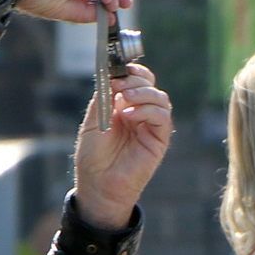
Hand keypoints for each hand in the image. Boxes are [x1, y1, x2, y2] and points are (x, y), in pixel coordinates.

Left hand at [74, 63, 171, 230]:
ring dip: (143, 93)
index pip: (136, 79)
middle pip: (149, 84)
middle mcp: (139, 112)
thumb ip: (103, 97)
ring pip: (159, 98)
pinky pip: (162, 116)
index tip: (117, 69)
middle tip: (119, 86)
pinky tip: (130, 115)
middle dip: (135, 80)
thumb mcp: (92, 120)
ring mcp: (150, 125)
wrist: (98, 185)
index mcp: (123, 105)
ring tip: (125, 100)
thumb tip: (113, 75)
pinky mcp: (159, 140)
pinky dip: (148, 110)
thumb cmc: (93, 157)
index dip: (130, 70)